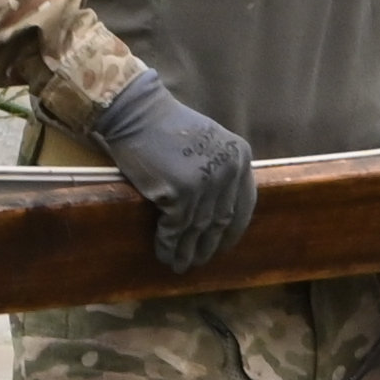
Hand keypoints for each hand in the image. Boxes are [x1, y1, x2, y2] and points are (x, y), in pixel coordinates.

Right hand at [93, 74, 260, 275]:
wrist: (136, 114)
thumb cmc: (166, 127)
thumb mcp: (208, 143)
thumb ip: (219, 170)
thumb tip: (219, 213)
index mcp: (239, 156)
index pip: (244, 203)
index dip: (233, 230)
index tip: (224, 246)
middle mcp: (228, 170)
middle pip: (220, 219)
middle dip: (208, 245)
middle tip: (198, 261)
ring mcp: (206, 182)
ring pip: (197, 228)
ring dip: (186, 250)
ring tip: (178, 265)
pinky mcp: (181, 192)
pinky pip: (175, 227)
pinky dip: (168, 243)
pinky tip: (163, 253)